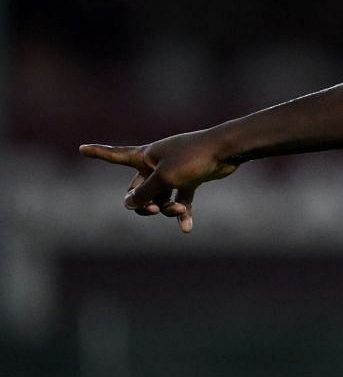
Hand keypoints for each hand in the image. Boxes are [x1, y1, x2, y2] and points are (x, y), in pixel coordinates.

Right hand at [78, 130, 240, 232]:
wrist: (226, 151)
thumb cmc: (193, 158)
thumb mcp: (164, 178)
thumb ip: (145, 193)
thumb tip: (128, 204)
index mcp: (145, 156)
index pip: (116, 155)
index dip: (99, 153)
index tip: (81, 148)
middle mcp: (156, 163)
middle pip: (138, 189)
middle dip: (142, 203)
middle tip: (152, 209)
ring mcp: (174, 172)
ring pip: (160, 198)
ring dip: (166, 208)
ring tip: (178, 209)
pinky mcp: (190, 179)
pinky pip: (181, 200)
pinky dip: (183, 213)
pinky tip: (186, 228)